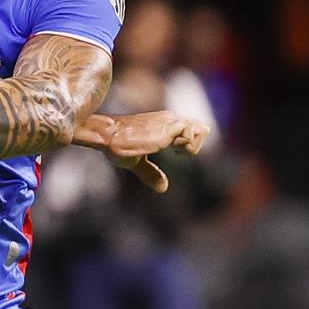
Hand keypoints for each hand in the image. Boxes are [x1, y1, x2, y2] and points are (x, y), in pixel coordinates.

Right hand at [71, 110, 208, 193]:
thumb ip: (151, 173)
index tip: (174, 151)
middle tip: (175, 152)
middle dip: (193, 146)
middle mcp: (171, 120)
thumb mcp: (137, 162)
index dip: (187, 144)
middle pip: (202, 129)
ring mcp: (171, 122)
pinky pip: (192, 136)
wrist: (106, 136)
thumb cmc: (116, 145)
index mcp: (164, 124)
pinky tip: (169, 149)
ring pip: (201, 131)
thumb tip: (163, 188)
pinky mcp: (169, 128)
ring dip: (190, 147)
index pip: (193, 128)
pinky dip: (186, 147)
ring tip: (170, 150)